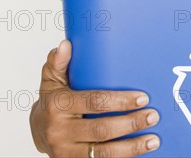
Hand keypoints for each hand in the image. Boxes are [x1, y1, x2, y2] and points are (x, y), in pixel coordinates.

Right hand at [30, 40, 160, 156]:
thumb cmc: (53, 99)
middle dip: (131, 123)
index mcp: (58, 105)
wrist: (37, 130)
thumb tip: (65, 45)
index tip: (143, 98)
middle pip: (101, 129)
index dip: (120, 102)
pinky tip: (139, 154)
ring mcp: (65, 152)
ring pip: (102, 153)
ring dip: (131, 148)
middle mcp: (60, 131)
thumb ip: (59, 61)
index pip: (94, 102)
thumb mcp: (52, 78)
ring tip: (153, 140)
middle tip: (153, 116)